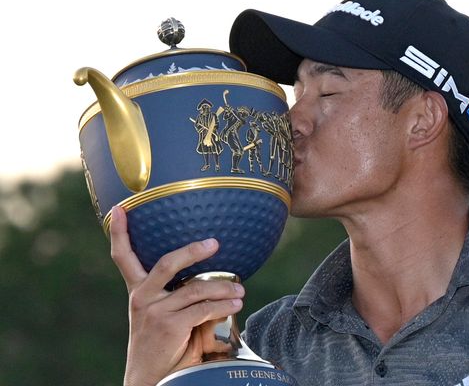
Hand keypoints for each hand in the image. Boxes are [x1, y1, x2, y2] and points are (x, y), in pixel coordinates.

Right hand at [109, 206, 244, 385]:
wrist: (150, 378)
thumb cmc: (164, 345)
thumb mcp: (164, 315)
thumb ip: (179, 295)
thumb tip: (215, 276)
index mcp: (138, 291)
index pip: (123, 256)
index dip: (120, 231)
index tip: (120, 208)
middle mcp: (142, 297)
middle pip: (167, 262)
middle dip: (193, 251)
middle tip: (215, 243)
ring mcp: (154, 311)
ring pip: (195, 288)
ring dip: (222, 288)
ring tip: (240, 290)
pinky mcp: (170, 326)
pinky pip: (203, 309)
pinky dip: (223, 306)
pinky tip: (235, 305)